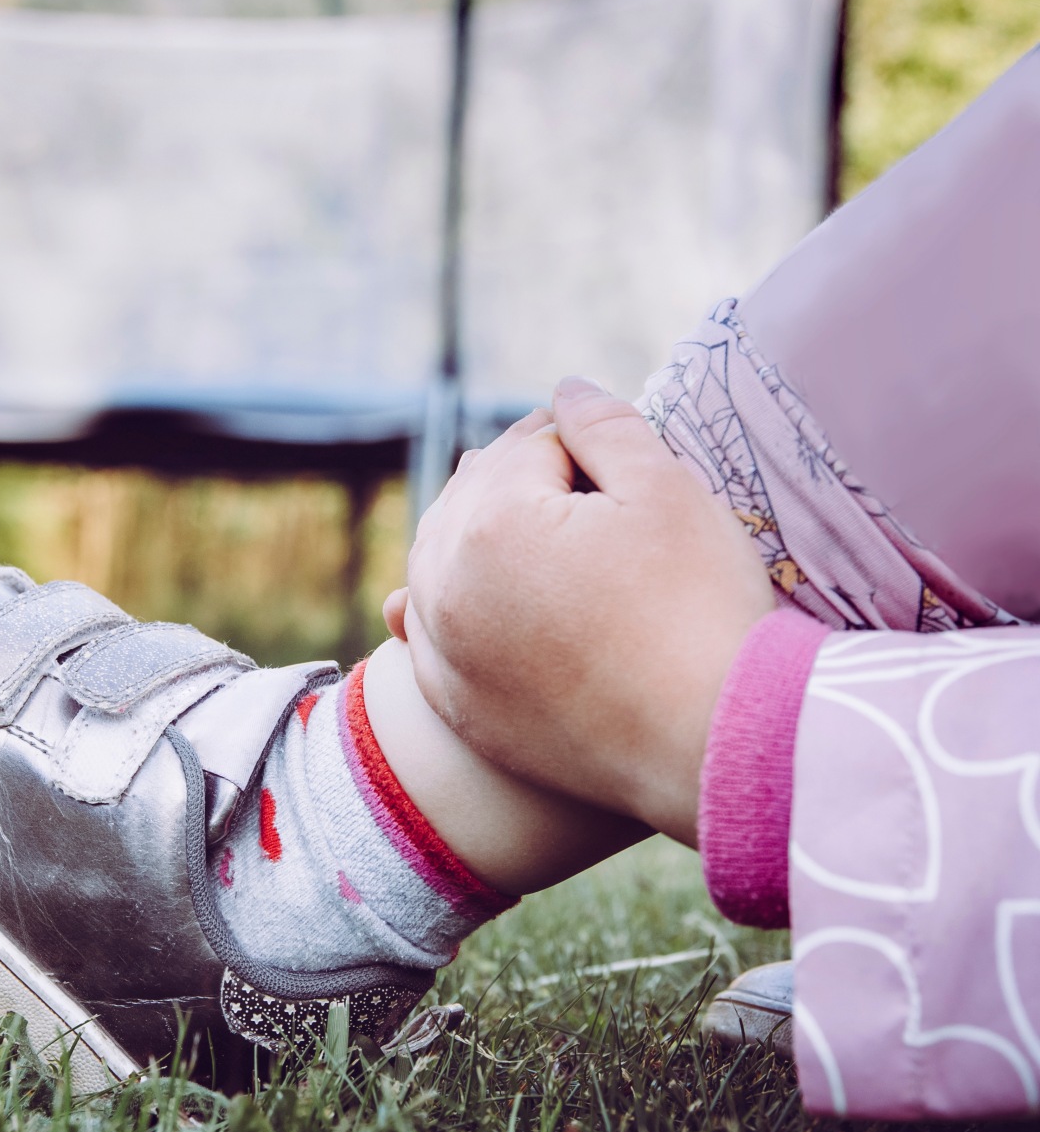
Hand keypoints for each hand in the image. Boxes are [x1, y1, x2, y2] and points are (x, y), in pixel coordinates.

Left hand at [392, 378, 774, 839]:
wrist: (717, 743)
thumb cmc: (701, 610)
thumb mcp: (669, 491)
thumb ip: (605, 426)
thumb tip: (562, 388)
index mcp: (490, 520)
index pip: (530, 447)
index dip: (581, 441)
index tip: (617, 450)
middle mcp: (443, 583)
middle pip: (472, 498)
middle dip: (518, 480)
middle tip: (573, 478)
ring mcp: (443, 650)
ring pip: (437, 563)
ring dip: (468, 534)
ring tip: (513, 523)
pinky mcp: (458, 705)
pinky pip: (425, 640)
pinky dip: (434, 611)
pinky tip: (414, 603)